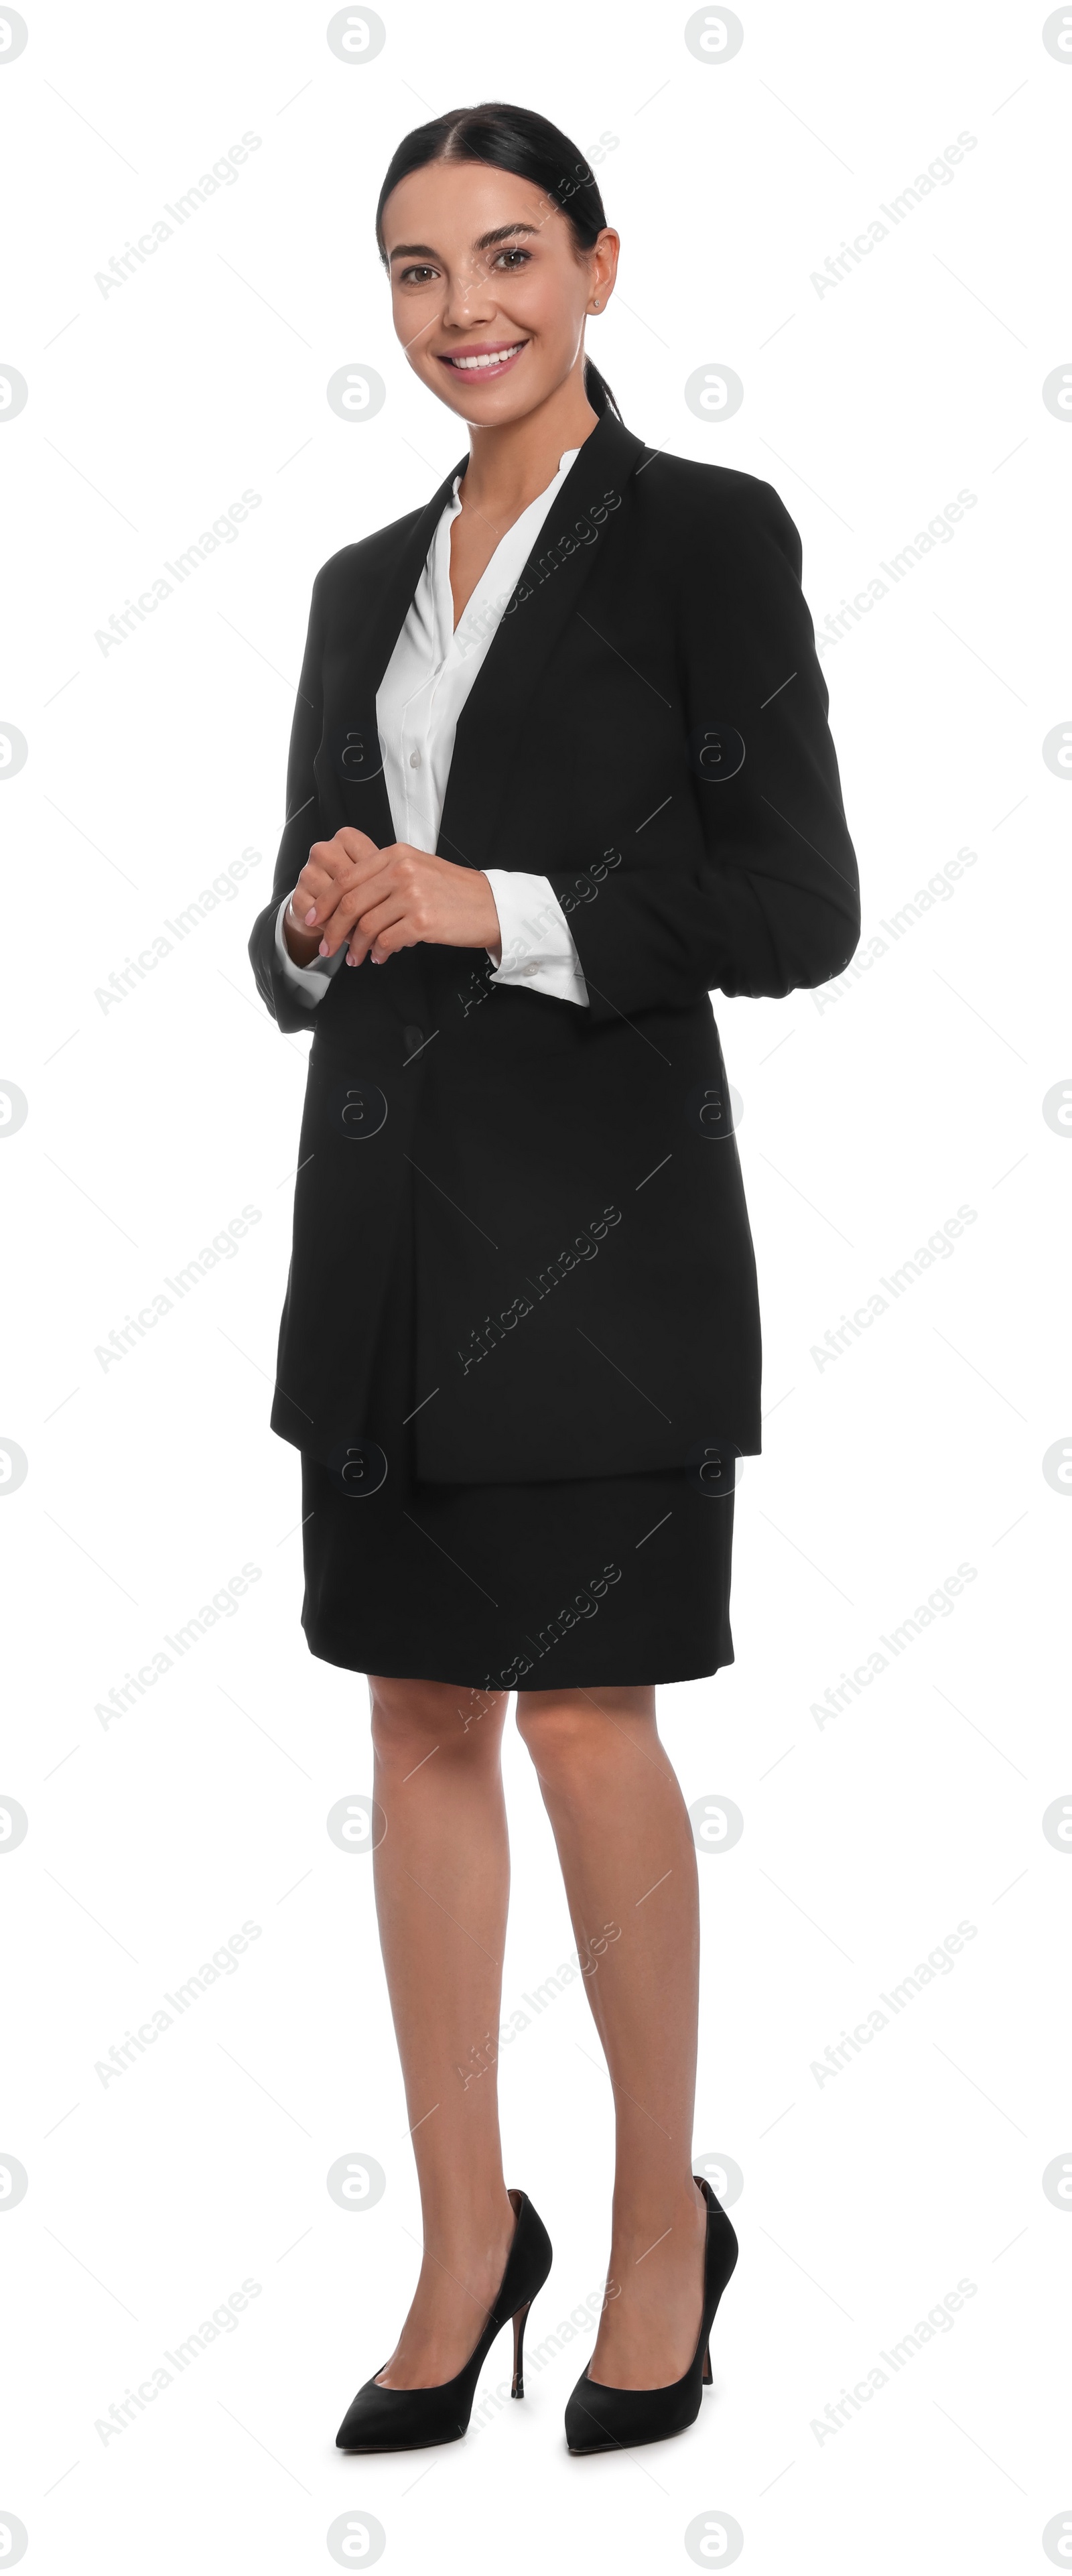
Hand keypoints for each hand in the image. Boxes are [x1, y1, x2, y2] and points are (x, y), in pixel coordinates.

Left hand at [285, 829, 501, 967]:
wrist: (492, 905)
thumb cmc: (455, 891)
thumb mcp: (418, 869)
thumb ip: (385, 876)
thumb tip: (351, 899)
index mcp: (395, 855)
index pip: (346, 879)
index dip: (324, 902)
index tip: (314, 919)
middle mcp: (401, 871)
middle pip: (349, 903)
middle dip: (333, 929)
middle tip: (327, 947)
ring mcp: (412, 895)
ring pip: (366, 924)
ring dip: (356, 947)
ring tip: (356, 958)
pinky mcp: (423, 920)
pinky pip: (386, 940)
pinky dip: (378, 952)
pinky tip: (379, 957)